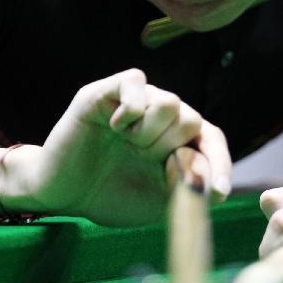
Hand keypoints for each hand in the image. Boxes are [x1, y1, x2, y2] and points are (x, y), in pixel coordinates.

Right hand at [20, 69, 230, 224]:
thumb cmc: (109, 195)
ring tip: (127, 145)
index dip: (218, 163)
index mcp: (175, 139)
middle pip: (191, 118)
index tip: (219, 191)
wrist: (63, 194)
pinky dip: (131, 110)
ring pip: (170, 102)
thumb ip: (187, 191)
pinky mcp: (106, 91)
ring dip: (151, 133)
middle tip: (142, 161)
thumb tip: (218, 188)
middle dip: (171, 151)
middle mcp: (158, 115)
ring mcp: (134, 101)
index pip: (211, 139)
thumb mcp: (156, 202)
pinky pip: (135, 80)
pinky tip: (115, 127)